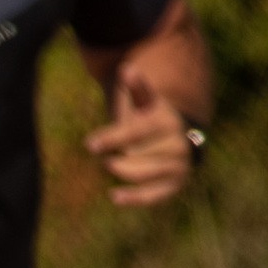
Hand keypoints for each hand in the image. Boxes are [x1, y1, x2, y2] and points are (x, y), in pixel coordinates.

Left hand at [87, 65, 200, 207]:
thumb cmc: (152, 117)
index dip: (113, 137)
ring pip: (143, 174)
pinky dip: (134, 198)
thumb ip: (136, 87)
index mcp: (168, 122)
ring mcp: (178, 167)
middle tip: (105, 158)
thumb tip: (126, 69)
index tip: (88, 144)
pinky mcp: (174, 185)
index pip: (138, 131)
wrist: (179, 137)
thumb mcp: (145, 101)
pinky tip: (114, 196)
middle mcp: (177, 145)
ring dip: (122, 171)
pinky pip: (153, 195)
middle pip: (139, 155)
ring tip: (110, 164)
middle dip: (118, 157)